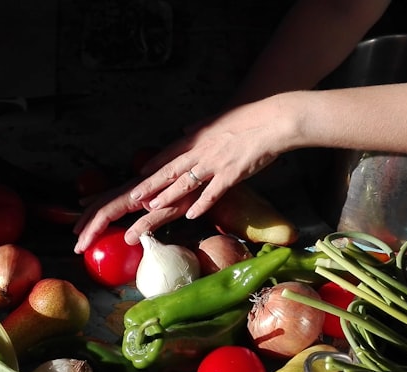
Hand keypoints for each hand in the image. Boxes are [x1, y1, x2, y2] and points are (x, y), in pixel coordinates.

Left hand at [72, 97, 291, 252]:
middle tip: (133, 197)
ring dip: (168, 195)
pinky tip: (190, 215)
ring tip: (152, 207)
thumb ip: (200, 128)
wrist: (273, 121)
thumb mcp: (219, 121)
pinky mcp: (232, 174)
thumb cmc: (250, 121)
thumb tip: (185, 130)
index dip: (153, 165)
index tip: (138, 175)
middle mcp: (203, 150)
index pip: (170, 153)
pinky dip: (201, 204)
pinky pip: (213, 192)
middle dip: (151, 184)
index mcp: (199, 138)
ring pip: (187, 181)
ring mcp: (216, 163)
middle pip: (171, 169)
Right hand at [72, 183, 197, 252]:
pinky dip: (96, 203)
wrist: (201, 168)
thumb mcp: (173, 210)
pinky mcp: (138, 186)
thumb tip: (128, 239)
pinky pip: (111, 195)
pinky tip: (88, 203)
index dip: (92, 230)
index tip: (82, 246)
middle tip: (77, 245)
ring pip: (104, 199)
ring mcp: (133, 187)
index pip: (105, 213)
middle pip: (100, 206)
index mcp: (135, 196)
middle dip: (86, 226)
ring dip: (89, 216)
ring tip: (79, 230)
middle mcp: (130, 189)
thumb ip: (151, 223)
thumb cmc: (190, 190)